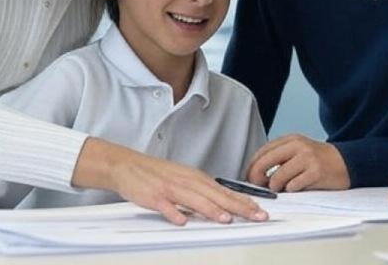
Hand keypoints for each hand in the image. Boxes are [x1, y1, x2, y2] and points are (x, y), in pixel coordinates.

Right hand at [72, 137, 267, 225]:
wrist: (128, 165)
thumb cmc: (158, 175)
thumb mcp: (185, 179)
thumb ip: (203, 192)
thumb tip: (225, 205)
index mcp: (196, 178)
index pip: (225, 191)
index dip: (243, 201)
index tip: (260, 210)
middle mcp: (187, 181)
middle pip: (216, 195)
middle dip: (238, 207)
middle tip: (255, 216)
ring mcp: (170, 188)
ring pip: (194, 200)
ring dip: (211, 209)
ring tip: (226, 219)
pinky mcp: (153, 196)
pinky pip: (165, 206)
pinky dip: (174, 213)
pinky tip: (182, 221)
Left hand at [246, 134, 349, 191]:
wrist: (347, 162)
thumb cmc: (319, 160)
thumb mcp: (298, 151)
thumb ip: (279, 158)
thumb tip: (255, 174)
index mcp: (291, 139)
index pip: (262, 151)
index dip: (252, 167)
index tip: (249, 177)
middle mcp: (298, 146)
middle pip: (265, 162)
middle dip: (257, 178)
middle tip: (259, 186)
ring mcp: (307, 159)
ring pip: (277, 177)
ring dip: (276, 187)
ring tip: (283, 188)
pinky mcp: (316, 172)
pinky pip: (293, 186)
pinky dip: (291, 190)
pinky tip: (297, 188)